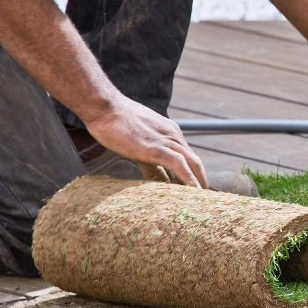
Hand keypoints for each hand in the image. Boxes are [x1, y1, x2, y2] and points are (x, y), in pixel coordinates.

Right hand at [83, 97, 207, 187]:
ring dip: (199, 182)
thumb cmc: (115, 123)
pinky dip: (189, 179)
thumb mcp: (139, 143)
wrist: (104, 107)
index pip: (189, 156)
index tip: (196, 189)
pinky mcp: (155, 148)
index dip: (194, 174)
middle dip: (202, 180)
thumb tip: (160, 181)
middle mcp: (173, 136)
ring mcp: (166, 141)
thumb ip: (151, 163)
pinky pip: (179, 165)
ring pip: (192, 163)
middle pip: (195, 161)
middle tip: (203, 198)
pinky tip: (193, 191)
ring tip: (202, 199)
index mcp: (170, 133)